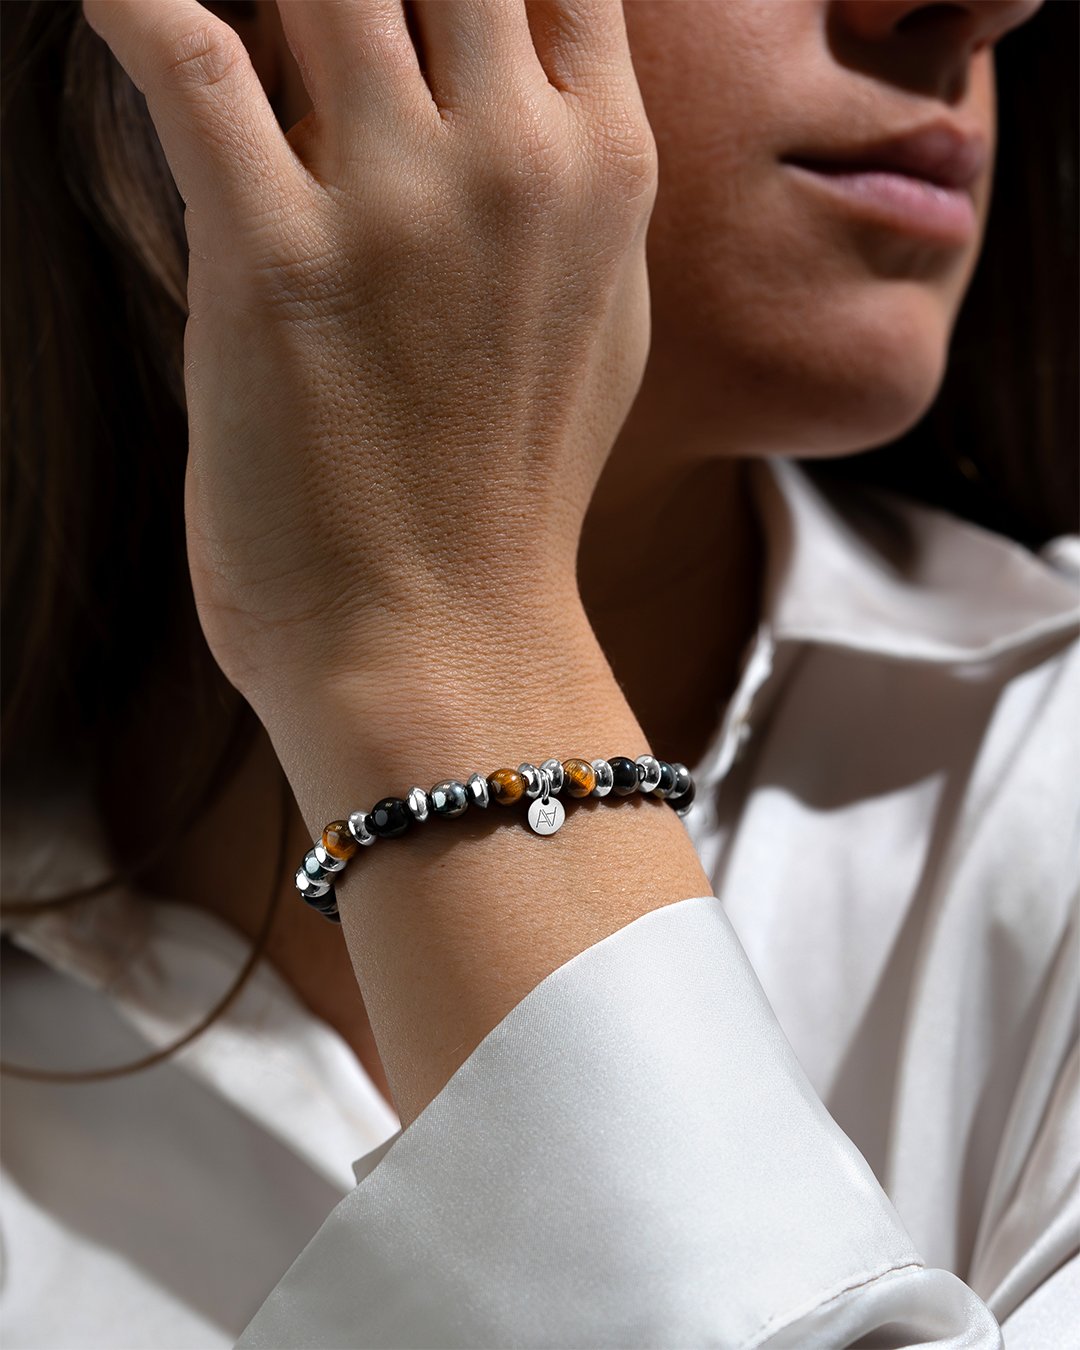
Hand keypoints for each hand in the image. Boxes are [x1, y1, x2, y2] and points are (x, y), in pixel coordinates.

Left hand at [80, 0, 658, 705]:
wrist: (445, 644)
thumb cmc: (509, 497)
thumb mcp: (596, 325)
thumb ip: (570, 188)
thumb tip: (515, 89)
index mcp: (605, 169)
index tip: (419, 9)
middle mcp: (519, 158)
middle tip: (312, 35)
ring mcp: (400, 204)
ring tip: (233, 48)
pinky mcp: (273, 256)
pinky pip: (180, 45)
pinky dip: (131, 1)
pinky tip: (115, 3)